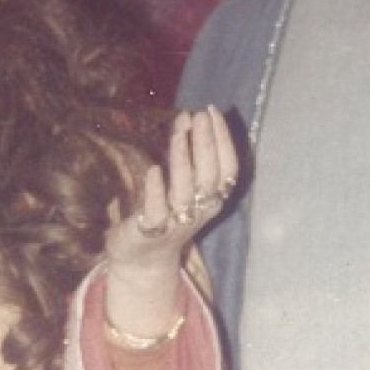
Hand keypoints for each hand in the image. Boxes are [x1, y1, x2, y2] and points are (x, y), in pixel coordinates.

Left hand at [103, 106, 239, 337]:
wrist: (141, 258)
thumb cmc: (164, 212)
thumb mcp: (182, 184)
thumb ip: (186, 154)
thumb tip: (187, 117)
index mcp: (211, 199)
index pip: (228, 169)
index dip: (223, 140)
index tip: (212, 111)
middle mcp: (199, 212)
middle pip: (210, 177)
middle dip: (206, 144)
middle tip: (198, 115)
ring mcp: (176, 223)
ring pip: (185, 192)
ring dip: (183, 160)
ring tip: (179, 132)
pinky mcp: (150, 231)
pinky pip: (156, 212)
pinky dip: (156, 191)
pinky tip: (154, 170)